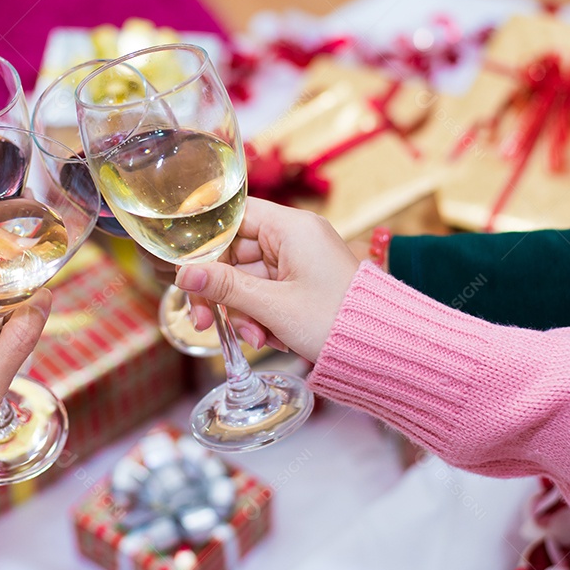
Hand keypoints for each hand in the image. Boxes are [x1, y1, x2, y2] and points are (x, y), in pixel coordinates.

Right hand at [174, 198, 359, 362]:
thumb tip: (184, 274)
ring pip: (248, 279)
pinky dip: (261, 316)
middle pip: (235, 253)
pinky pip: (266, 293)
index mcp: (292, 228)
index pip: (233, 217)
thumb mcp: (273, 307)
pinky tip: (269, 339)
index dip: (207, 243)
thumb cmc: (336, 321)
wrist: (385, 351)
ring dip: (243, 311)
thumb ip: (225, 288)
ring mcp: (300, 261)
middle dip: (222, 292)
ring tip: (256, 340)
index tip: (189, 273)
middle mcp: (295, 238)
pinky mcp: (303, 284)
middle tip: (206, 322)